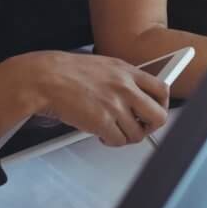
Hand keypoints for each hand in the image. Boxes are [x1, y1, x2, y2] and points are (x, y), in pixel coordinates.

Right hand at [0, 51, 169, 146]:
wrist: (44, 78)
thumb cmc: (66, 72)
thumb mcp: (103, 66)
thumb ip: (122, 79)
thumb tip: (135, 95)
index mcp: (127, 70)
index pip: (162, 89)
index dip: (162, 105)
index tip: (155, 111)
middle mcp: (125, 87)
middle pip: (159, 116)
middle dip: (150, 127)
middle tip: (139, 128)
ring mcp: (115, 105)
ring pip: (137, 134)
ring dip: (126, 136)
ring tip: (113, 130)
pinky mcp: (102, 122)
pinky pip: (118, 141)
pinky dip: (110, 141)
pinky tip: (101, 133)